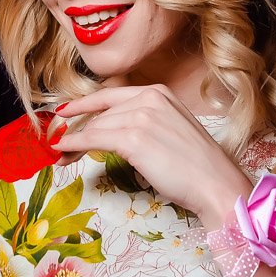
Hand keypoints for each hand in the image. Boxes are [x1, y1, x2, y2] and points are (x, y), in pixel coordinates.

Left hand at [53, 85, 250, 227]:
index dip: (84, 104)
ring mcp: (141, 117)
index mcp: (159, 93)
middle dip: (78, 130)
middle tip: (61, 147)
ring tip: (62, 157)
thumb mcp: (171, 130)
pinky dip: (74, 145)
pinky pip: (93, 139)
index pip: (111, 95)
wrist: (215, 183)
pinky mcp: (134, 139)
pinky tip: (63, 151)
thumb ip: (145, 122)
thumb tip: (111, 132)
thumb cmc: (197, 165)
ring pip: (96, 127)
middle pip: (101, 113)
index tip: (65, 111)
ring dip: (74, 142)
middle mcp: (149, 98)